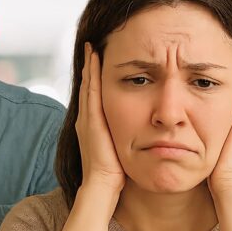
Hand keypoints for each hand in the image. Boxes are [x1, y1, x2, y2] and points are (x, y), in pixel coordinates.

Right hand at [76, 42, 124, 195]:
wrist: (103, 185)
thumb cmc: (115, 173)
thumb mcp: (122, 148)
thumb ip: (127, 136)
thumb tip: (144, 128)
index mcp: (93, 124)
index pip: (94, 94)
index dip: (96, 77)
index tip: (100, 60)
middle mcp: (86, 118)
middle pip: (88, 85)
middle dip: (90, 66)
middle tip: (92, 45)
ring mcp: (86, 117)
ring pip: (88, 84)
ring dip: (90, 65)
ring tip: (92, 47)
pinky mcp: (91, 119)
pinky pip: (91, 90)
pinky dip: (92, 73)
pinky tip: (94, 59)